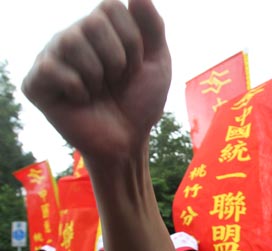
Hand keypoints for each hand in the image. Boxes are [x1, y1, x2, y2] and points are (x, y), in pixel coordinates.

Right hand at [21, 0, 170, 165]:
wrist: (128, 139)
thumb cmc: (141, 101)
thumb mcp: (158, 62)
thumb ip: (152, 26)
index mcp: (99, 28)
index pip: (111, 7)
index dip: (132, 41)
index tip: (135, 67)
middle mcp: (72, 37)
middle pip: (91, 23)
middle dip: (117, 60)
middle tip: (116, 82)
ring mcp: (52, 58)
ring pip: (71, 42)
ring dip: (97, 75)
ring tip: (98, 90)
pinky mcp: (37, 83)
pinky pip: (52, 69)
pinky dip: (77, 89)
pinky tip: (80, 100)